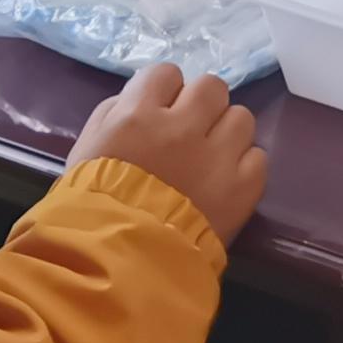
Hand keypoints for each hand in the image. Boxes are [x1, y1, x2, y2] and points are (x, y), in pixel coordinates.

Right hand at [67, 63, 267, 241]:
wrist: (118, 268)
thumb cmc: (90, 212)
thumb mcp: (84, 153)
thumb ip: (112, 116)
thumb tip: (140, 102)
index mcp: (138, 116)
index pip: (166, 73)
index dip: (164, 93)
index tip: (160, 114)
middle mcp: (182, 128)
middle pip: (211, 87)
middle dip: (202, 107)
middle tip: (190, 133)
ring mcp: (217, 157)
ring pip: (241, 117)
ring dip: (227, 135)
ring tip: (211, 161)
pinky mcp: (242, 189)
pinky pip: (258, 158)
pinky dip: (243, 169)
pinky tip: (225, 185)